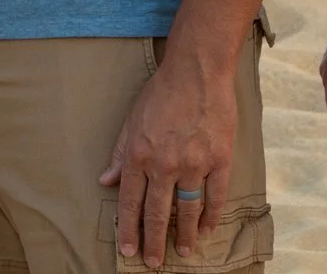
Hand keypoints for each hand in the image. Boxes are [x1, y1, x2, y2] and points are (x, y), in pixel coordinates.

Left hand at [99, 45, 237, 268]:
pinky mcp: (220, 159)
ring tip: (184, 252)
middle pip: (158, 213)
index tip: (129, 250)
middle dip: (154, 241)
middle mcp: (164, 165)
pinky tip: (207, 228)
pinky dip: (211, 215)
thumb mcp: (131, 121)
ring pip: (188, 210)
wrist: (197, 71)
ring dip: (185, 235)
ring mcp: (194, 164)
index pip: (131, 202)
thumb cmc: (161, 93)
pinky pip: (216, 195)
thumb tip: (106, 180)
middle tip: (153, 262)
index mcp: (139, 156)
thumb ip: (120, 154)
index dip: (129, 229)